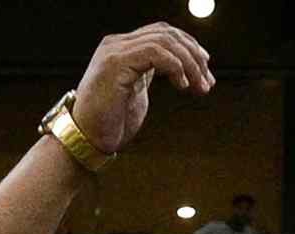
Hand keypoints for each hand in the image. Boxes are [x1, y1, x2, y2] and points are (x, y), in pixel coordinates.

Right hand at [67, 25, 216, 159]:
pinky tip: (183, 85)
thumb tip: (181, 71)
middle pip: (166, 33)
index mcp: (122, 48)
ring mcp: (115, 52)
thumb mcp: (136, 92)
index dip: (188, 47)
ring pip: (164, 41)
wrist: (86, 140)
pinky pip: (154, 53)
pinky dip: (175, 66)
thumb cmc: (110, 123)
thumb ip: (150, 75)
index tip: (205, 69)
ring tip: (199, 86)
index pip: (162, 33)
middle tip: (208, 81)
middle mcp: (117, 44)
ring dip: (189, 63)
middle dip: (194, 55)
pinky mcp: (114, 64)